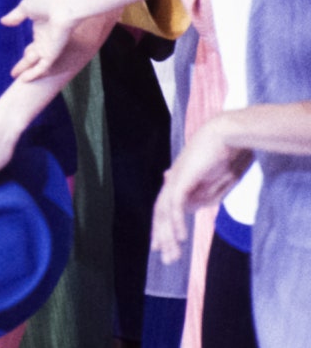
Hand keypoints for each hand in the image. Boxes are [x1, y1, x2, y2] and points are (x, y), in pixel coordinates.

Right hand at [1, 0, 81, 81]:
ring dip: (26, 71)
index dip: (27, 52)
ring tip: (17, 81)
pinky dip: (33, 73)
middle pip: (32, 56)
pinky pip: (42, 67)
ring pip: (35, 64)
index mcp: (41, 29)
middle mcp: (45, 41)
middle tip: (15, 73)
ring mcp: (49, 48)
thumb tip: (3, 21)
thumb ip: (15, 16)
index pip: (33, 44)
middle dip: (24, 64)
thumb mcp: (25, 7)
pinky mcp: (52, 54)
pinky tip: (24, 80)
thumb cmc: (48, 3)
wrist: (64, 7)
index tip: (22, 55)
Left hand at [151, 117, 253, 262]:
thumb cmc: (229, 156)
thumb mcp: (218, 183)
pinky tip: (180, 239)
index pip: (167, 208)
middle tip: (165, 259)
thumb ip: (202, 197)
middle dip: (163, 237)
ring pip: (165, 212)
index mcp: (182, 181)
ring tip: (172, 255)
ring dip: (168, 236)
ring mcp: (176, 179)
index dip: (164, 228)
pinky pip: (175, 205)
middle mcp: (174, 180)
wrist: (230, 135)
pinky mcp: (182, 178)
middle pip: (162, 213)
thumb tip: (186, 210)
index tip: (162, 247)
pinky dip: (176, 223)